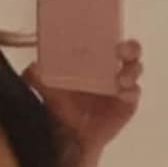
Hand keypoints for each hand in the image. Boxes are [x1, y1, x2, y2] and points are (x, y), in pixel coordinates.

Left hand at [22, 40, 142, 152]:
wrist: (68, 136)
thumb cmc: (60, 106)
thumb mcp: (45, 89)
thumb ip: (37, 77)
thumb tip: (32, 68)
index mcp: (94, 59)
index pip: (108, 39)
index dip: (111, 32)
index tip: (106, 31)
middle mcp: (111, 69)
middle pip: (130, 52)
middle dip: (130, 48)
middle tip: (120, 50)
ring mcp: (121, 86)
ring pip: (135, 70)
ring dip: (131, 71)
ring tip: (121, 79)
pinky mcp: (126, 104)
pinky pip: (133, 94)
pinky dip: (130, 92)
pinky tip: (122, 92)